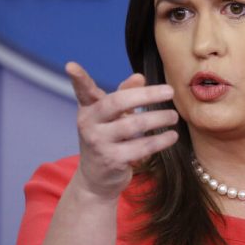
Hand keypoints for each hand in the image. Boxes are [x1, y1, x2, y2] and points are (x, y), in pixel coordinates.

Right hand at [65, 62, 178, 199]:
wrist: (96, 179)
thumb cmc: (107, 139)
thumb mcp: (112, 116)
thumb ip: (124, 94)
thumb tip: (139, 77)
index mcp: (88, 109)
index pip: (83, 91)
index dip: (78, 79)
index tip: (71, 66)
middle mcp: (89, 124)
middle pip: (117, 103)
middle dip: (146, 95)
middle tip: (170, 91)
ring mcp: (99, 143)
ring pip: (134, 125)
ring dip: (159, 118)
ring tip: (173, 116)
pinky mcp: (112, 160)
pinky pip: (142, 147)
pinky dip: (160, 140)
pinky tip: (172, 136)